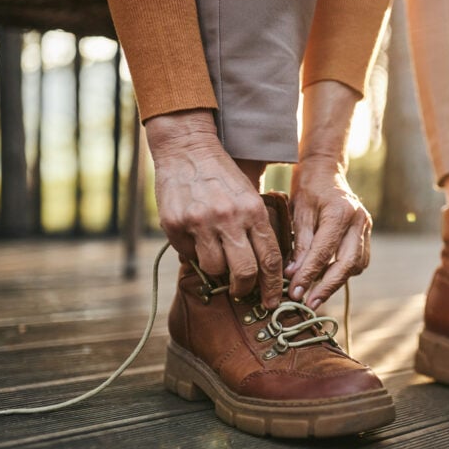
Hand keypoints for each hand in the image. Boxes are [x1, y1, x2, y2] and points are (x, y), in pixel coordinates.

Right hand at [145, 110, 282, 307]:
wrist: (186, 147)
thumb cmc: (222, 175)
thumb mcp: (249, 194)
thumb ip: (258, 226)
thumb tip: (269, 268)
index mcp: (253, 210)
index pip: (271, 259)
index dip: (272, 286)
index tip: (272, 301)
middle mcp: (229, 217)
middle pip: (245, 272)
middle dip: (245, 288)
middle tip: (240, 291)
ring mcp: (200, 222)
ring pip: (214, 268)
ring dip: (216, 268)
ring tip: (214, 252)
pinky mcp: (176, 225)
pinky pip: (189, 255)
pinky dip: (194, 252)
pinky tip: (195, 235)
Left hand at [286, 158, 371, 308]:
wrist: (326, 169)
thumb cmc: (308, 188)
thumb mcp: (298, 211)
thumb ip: (299, 243)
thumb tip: (294, 275)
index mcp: (340, 212)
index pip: (324, 252)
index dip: (309, 276)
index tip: (295, 293)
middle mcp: (359, 221)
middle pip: (348, 264)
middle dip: (328, 287)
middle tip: (309, 303)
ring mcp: (366, 227)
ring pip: (356, 265)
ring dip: (337, 281)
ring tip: (315, 293)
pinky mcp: (366, 233)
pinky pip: (359, 260)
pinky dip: (344, 271)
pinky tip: (327, 276)